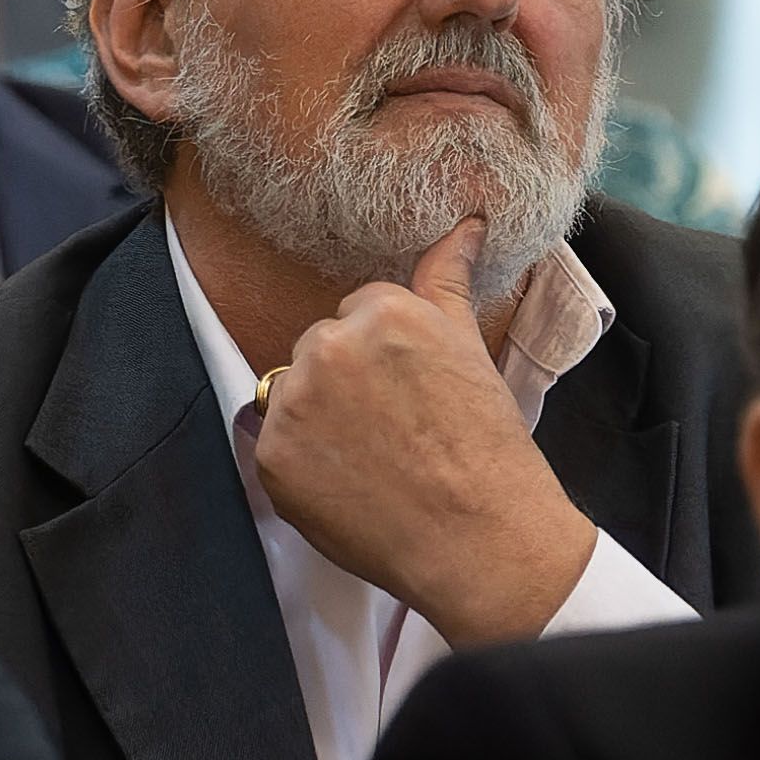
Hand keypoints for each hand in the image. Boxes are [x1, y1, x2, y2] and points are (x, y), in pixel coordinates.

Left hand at [250, 223, 601, 642]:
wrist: (480, 537)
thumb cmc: (486, 445)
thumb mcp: (470, 347)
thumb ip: (448, 278)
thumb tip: (468, 221)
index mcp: (380, 310)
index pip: (358, 314)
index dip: (387, 360)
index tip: (412, 396)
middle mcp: (328, 345)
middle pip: (320, 350)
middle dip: (348, 384)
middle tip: (396, 430)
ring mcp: (295, 401)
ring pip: (295, 394)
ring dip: (321, 420)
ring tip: (374, 459)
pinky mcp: (272, 455)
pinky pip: (276, 446)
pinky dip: (303, 467)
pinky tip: (349, 485)